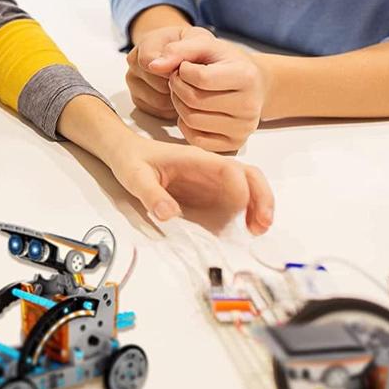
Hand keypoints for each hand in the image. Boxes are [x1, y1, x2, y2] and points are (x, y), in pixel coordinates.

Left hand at [109, 133, 272, 234]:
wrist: (126, 154)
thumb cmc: (132, 160)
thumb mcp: (135, 176)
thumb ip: (151, 194)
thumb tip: (169, 215)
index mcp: (195, 159)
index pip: (229, 168)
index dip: (240, 188)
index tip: (240, 209)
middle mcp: (210, 169)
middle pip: (249, 175)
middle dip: (262, 198)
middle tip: (261, 226)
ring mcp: (211, 182)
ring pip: (247, 189)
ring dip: (258, 208)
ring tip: (256, 232)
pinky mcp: (208, 196)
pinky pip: (232, 204)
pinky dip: (243, 217)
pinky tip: (241, 233)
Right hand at [125, 24, 189, 119]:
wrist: (197, 58)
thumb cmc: (198, 48)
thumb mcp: (198, 40)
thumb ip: (179, 49)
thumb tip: (155, 65)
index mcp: (146, 42)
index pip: (147, 62)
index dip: (171, 68)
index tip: (186, 67)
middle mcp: (134, 61)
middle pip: (154, 83)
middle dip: (176, 82)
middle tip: (189, 76)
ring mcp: (134, 81)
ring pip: (157, 100)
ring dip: (176, 96)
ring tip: (186, 85)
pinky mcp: (139, 100)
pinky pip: (157, 111)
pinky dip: (172, 107)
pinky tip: (179, 95)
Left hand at [159, 27, 268, 151]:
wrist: (253, 84)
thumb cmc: (226, 62)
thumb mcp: (205, 46)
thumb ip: (178, 50)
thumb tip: (152, 66)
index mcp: (245, 76)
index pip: (201, 78)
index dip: (182, 70)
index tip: (183, 66)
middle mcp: (249, 105)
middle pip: (194, 101)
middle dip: (177, 87)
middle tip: (178, 79)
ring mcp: (243, 128)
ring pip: (192, 120)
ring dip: (179, 105)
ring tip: (184, 92)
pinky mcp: (234, 143)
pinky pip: (196, 139)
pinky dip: (185, 124)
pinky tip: (191, 109)